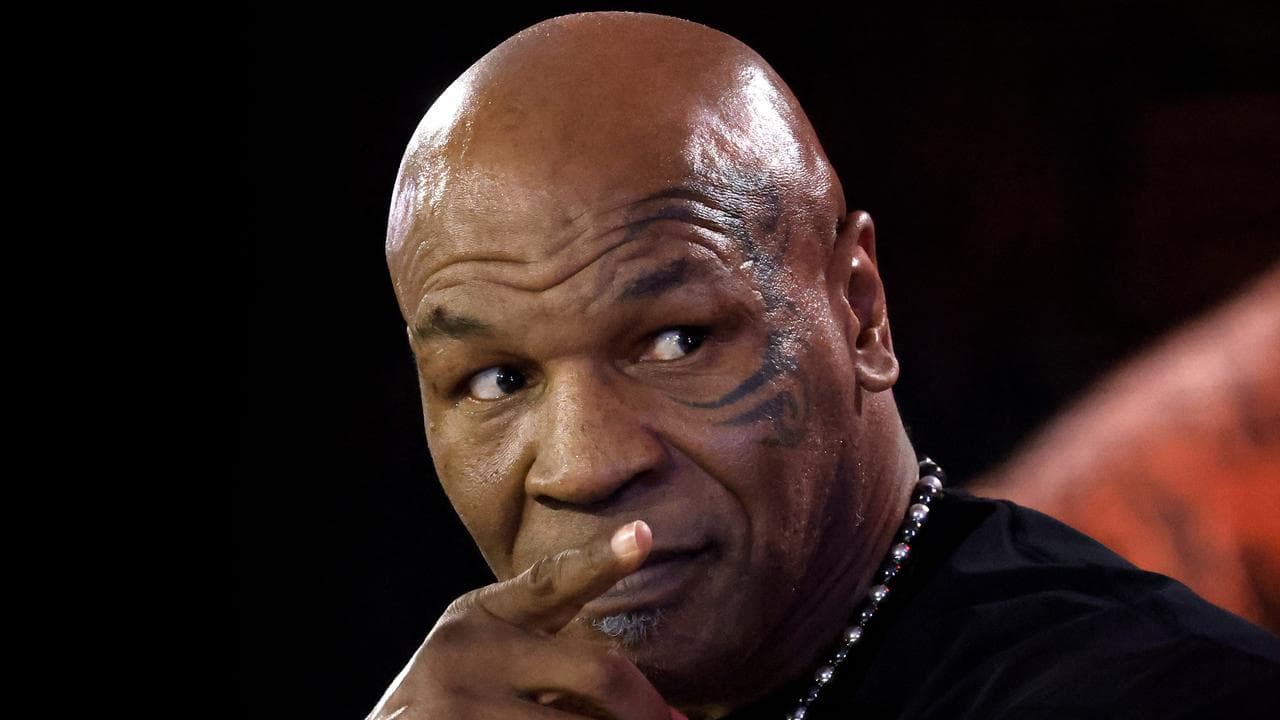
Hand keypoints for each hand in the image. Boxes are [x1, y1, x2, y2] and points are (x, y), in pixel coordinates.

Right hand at [366, 520, 687, 719]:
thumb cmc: (458, 700)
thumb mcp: (490, 656)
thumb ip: (554, 658)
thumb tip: (665, 712)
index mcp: (483, 616)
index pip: (552, 582)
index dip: (601, 560)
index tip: (644, 535)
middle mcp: (468, 654)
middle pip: (596, 671)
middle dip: (646, 708)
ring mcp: (457, 708)